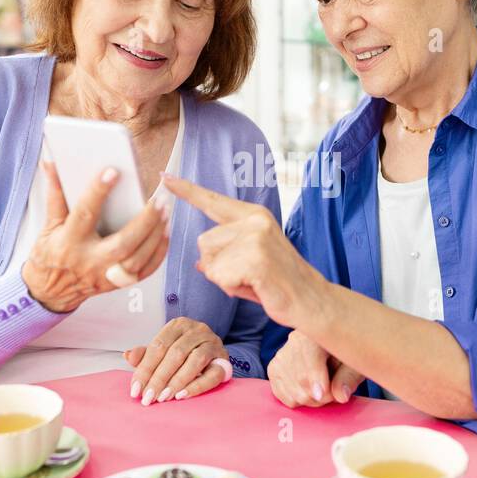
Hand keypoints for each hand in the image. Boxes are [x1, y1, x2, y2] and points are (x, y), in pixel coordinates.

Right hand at [22, 162, 169, 312]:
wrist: (49, 292)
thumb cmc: (49, 255)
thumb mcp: (48, 224)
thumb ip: (55, 194)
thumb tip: (52, 164)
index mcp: (69, 242)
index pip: (85, 213)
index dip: (98, 192)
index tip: (112, 171)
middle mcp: (89, 261)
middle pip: (122, 243)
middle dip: (144, 221)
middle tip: (159, 200)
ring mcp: (105, 276)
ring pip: (138, 258)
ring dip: (155, 235)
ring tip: (166, 212)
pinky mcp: (117, 285)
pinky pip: (144, 271)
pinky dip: (158, 252)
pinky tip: (165, 233)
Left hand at [123, 317, 231, 405]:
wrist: (212, 353)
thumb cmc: (183, 352)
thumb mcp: (163, 350)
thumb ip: (146, 354)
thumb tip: (128, 356)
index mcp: (178, 325)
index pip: (158, 346)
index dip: (144, 369)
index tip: (135, 390)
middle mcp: (197, 330)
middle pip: (175, 354)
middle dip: (159, 378)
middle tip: (148, 398)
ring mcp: (213, 343)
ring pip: (195, 361)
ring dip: (177, 381)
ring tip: (163, 398)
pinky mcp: (224, 359)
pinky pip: (212, 374)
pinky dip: (197, 385)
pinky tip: (182, 396)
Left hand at [160, 173, 328, 330]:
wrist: (311, 300)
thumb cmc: (278, 282)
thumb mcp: (248, 261)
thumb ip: (224, 255)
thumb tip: (201, 262)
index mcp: (253, 215)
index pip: (212, 200)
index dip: (186, 190)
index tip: (165, 177)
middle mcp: (253, 221)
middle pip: (203, 242)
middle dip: (217, 265)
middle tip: (248, 275)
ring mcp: (255, 238)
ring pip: (210, 261)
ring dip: (225, 279)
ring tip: (252, 280)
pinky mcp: (256, 258)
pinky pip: (220, 277)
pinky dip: (232, 288)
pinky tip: (255, 287)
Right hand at [266, 331, 366, 407]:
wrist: (332, 348)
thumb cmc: (346, 355)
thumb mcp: (355, 362)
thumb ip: (349, 378)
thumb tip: (340, 395)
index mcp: (316, 332)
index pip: (311, 357)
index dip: (317, 380)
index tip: (324, 395)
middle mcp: (294, 340)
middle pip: (301, 378)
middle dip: (320, 396)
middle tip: (334, 395)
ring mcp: (281, 355)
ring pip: (291, 390)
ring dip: (310, 399)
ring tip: (323, 391)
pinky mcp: (273, 369)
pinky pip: (281, 394)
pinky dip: (296, 400)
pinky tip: (309, 391)